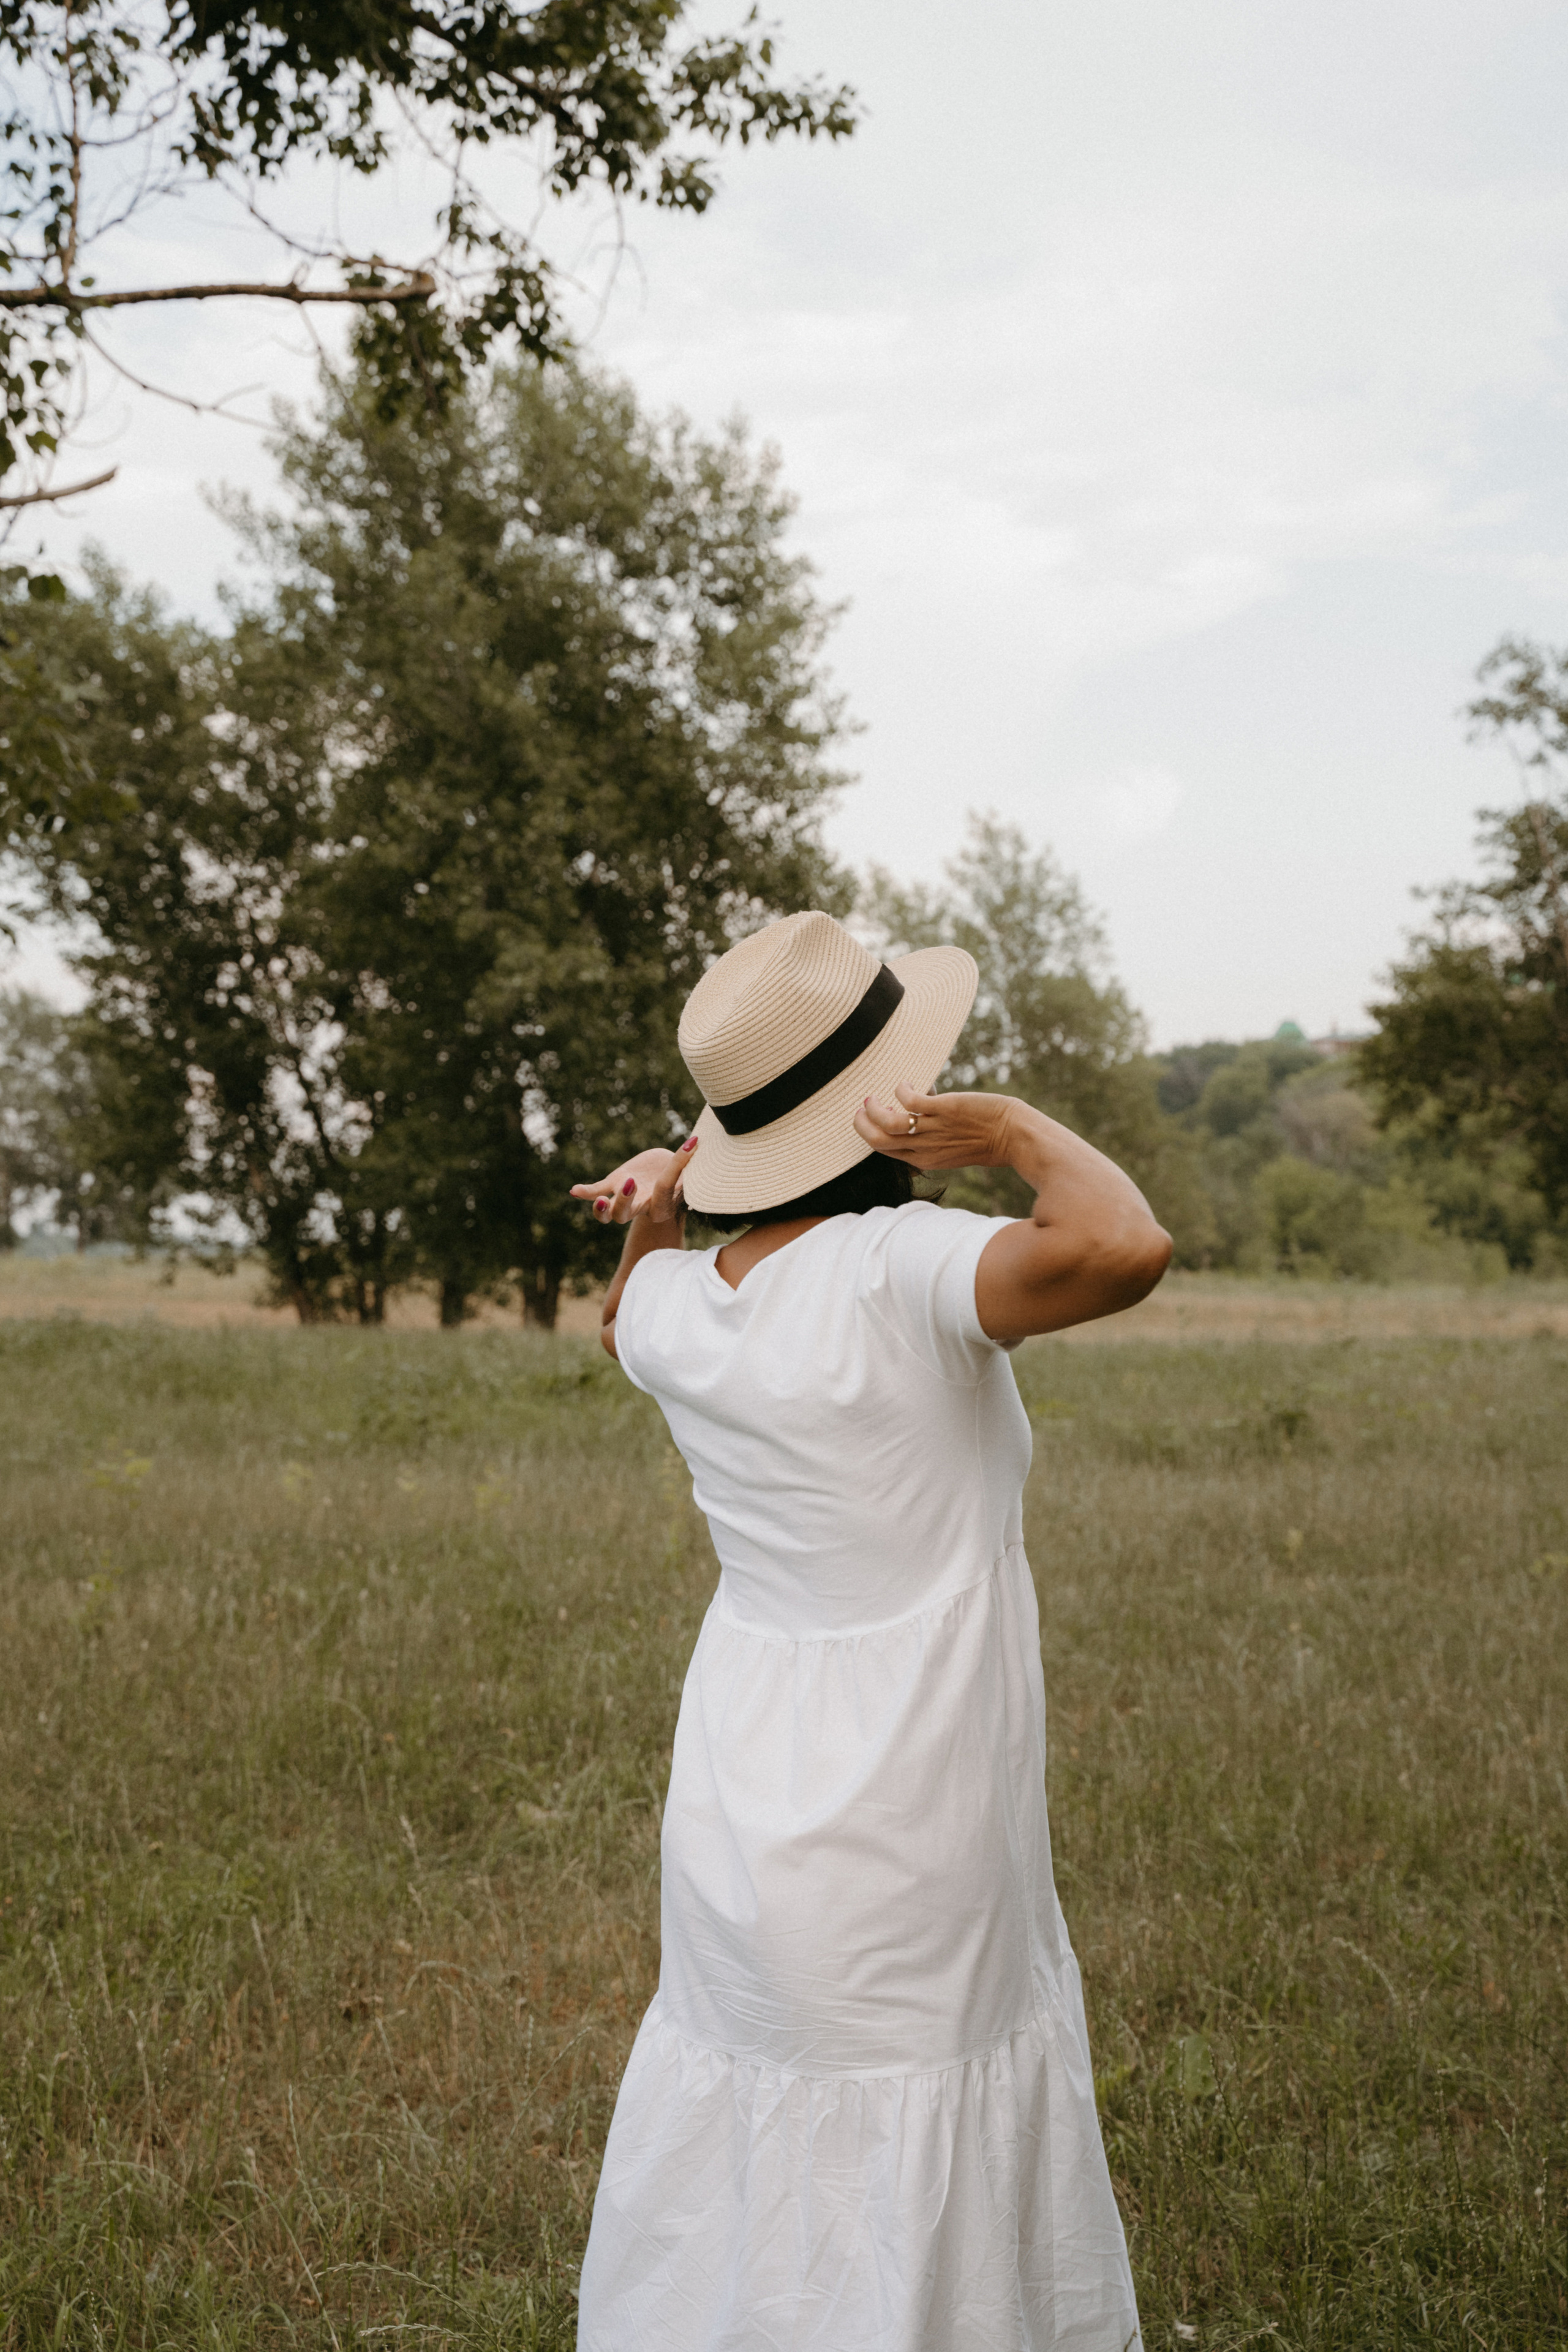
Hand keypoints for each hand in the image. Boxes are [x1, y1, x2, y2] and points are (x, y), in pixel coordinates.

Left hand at [569, 1138, 697, 1226]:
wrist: (664, 1169)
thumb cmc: (679, 1171)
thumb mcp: (685, 1168)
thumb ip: (686, 1162)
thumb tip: (695, 1143)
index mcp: (662, 1208)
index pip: (663, 1192)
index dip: (674, 1169)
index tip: (687, 1148)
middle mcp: (640, 1208)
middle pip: (625, 1215)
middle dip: (624, 1202)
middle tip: (631, 1183)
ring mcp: (623, 1197)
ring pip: (609, 1212)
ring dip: (602, 1209)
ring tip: (600, 1201)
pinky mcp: (612, 1183)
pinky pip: (596, 1191)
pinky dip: (585, 1192)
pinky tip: (575, 1190)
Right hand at [852, 1084, 1015, 1171]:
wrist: (1014, 1136)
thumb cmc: (988, 1141)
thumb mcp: (954, 1149)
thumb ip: (934, 1139)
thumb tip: (919, 1114)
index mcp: (925, 1159)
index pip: (885, 1150)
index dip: (870, 1134)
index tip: (867, 1118)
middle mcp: (925, 1147)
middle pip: (878, 1141)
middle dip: (862, 1124)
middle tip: (860, 1108)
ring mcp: (933, 1129)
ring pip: (887, 1123)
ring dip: (873, 1109)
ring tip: (873, 1096)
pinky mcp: (943, 1109)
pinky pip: (909, 1100)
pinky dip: (901, 1090)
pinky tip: (906, 1084)